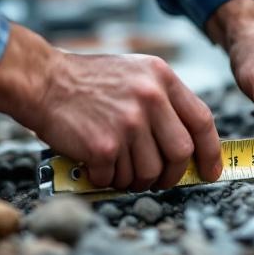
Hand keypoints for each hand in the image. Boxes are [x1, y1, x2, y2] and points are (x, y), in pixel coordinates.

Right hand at [0, 25, 221, 189]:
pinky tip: (96, 165)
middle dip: (172, 175)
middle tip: (158, 180)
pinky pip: (116, 178)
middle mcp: (150, 98)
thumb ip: (164, 101)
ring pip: (149, 172)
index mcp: (162, 78)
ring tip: (119, 168)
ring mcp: (128, 122)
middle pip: (180, 153)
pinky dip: (106, 179)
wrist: (42, 80)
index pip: (202, 121)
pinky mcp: (103, 145)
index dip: (210, 152)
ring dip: (134, 179)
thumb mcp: (137, 74)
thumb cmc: (89, 82)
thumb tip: (189, 146)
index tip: (210, 171)